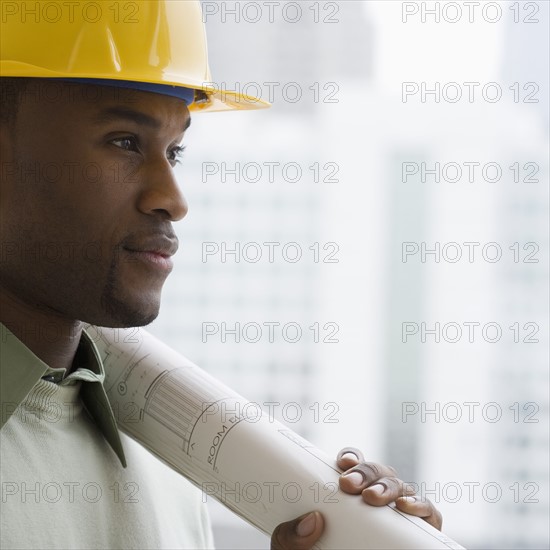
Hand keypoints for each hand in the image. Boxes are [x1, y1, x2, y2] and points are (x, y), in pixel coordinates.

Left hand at [271, 447, 441, 549]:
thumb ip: (289, 538)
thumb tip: (312, 520)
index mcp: (349, 493)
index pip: (353, 464)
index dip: (351, 457)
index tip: (343, 464)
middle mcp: (375, 497)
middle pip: (377, 470)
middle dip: (365, 471)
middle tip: (348, 485)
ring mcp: (397, 512)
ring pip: (400, 485)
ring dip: (388, 485)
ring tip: (372, 497)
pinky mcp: (420, 531)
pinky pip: (429, 511)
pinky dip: (421, 505)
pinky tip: (406, 507)